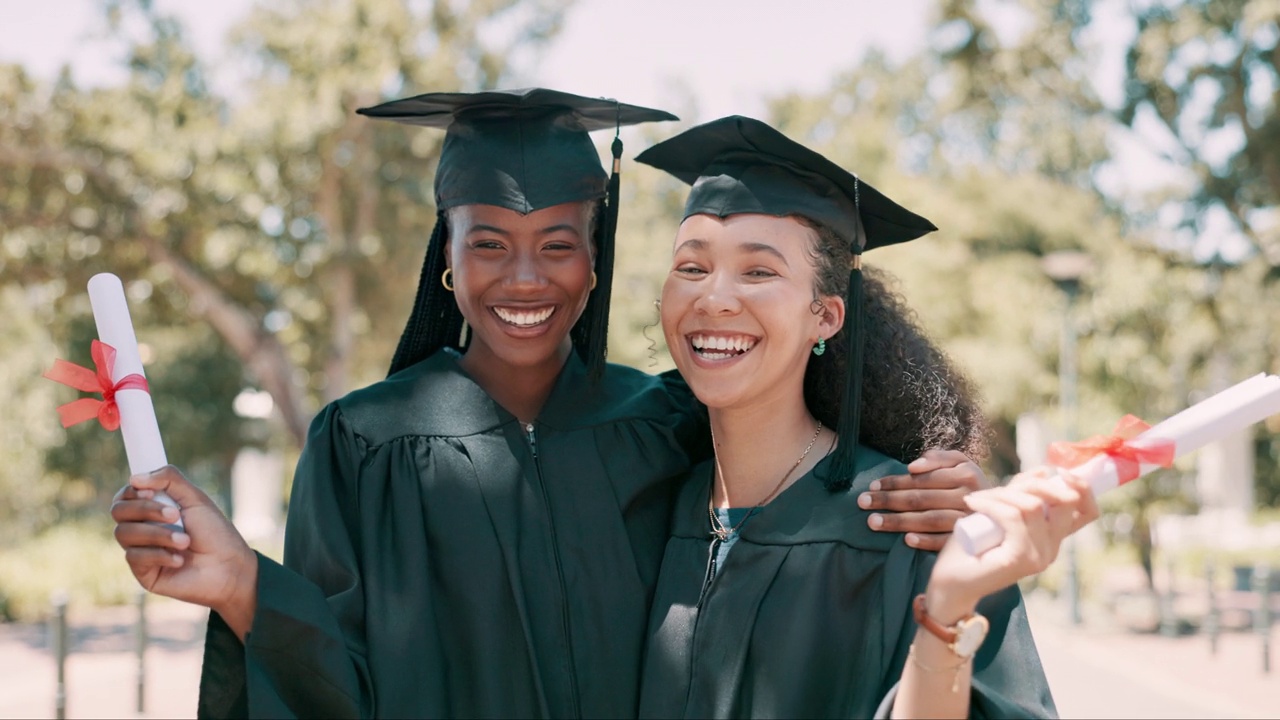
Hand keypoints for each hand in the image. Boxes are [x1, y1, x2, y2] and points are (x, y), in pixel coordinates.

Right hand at [111, 466, 257, 634]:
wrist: (229, 567)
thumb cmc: (215, 532)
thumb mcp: (195, 499)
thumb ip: (170, 480)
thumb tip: (134, 478)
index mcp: (153, 508)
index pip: (125, 495)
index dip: (132, 492)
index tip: (152, 492)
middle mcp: (142, 527)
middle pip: (118, 511)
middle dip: (146, 510)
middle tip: (176, 515)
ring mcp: (140, 550)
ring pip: (124, 533)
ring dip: (158, 534)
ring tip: (185, 541)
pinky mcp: (142, 572)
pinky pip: (134, 557)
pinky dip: (160, 554)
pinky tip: (181, 560)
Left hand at [860, 449, 989, 549]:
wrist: (1001, 511)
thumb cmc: (967, 482)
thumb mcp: (959, 462)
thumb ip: (938, 457)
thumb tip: (913, 466)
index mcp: (966, 473)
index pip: (922, 479)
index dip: (895, 481)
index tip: (872, 486)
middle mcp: (969, 496)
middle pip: (921, 498)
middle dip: (888, 500)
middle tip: (862, 503)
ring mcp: (970, 519)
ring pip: (929, 519)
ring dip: (899, 521)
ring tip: (873, 522)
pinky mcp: (970, 540)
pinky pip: (946, 541)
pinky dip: (926, 541)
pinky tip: (906, 541)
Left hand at [924, 469, 1099, 621]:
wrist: (951, 583)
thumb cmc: (972, 547)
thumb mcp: (999, 510)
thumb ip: (1020, 493)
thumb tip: (1043, 470)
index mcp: (1052, 537)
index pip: (1087, 511)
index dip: (1082, 486)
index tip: (1059, 470)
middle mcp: (1052, 548)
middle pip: (1066, 501)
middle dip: (1033, 483)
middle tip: (999, 488)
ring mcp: (1040, 555)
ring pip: (1033, 506)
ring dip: (1001, 494)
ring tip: (977, 499)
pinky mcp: (1022, 558)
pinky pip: (1013, 516)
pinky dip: (991, 504)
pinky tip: (972, 503)